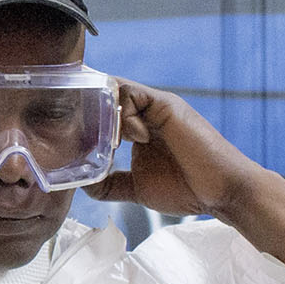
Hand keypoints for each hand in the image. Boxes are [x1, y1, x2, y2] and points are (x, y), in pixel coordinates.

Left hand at [87, 79, 261, 218]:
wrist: (221, 192)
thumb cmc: (186, 189)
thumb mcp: (136, 188)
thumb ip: (110, 184)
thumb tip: (83, 184)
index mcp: (135, 129)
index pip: (100, 112)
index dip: (80, 118)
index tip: (63, 137)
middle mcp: (144, 114)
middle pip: (102, 96)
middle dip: (82, 111)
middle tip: (73, 135)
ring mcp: (155, 107)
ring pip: (113, 91)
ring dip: (102, 115)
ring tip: (110, 143)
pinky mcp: (166, 105)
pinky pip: (131, 94)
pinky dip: (122, 115)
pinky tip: (134, 139)